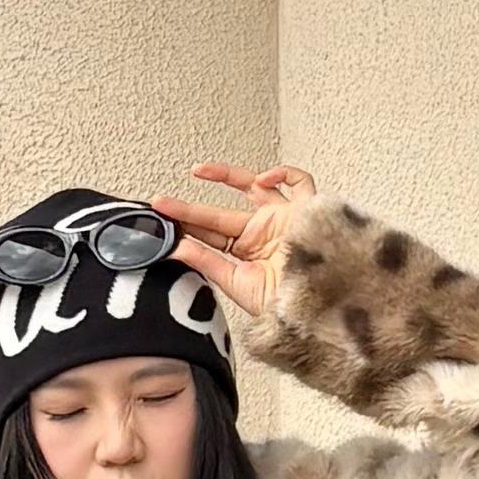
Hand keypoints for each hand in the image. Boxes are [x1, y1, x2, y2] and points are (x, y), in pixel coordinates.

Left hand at [147, 159, 315, 328]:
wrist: (317, 308)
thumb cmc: (284, 304)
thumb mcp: (237, 283)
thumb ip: (207, 262)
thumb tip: (175, 247)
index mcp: (247, 252)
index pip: (210, 234)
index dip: (186, 225)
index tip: (161, 221)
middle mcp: (263, 232)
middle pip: (220, 214)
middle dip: (190, 209)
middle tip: (162, 204)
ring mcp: (283, 218)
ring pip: (254, 186)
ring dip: (227, 174)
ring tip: (199, 171)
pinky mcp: (307, 209)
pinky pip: (300, 182)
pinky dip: (283, 173)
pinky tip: (264, 179)